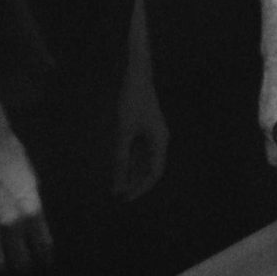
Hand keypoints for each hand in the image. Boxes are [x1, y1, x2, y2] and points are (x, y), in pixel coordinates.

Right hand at [0, 130, 53, 275]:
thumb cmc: (13, 157)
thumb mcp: (31, 181)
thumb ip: (31, 205)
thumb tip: (32, 222)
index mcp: (31, 209)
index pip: (42, 244)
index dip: (45, 256)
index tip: (46, 262)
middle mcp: (11, 222)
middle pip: (19, 259)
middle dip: (23, 266)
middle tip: (25, 266)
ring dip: (1, 265)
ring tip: (4, 265)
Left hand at [112, 70, 168, 202]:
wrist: (136, 77)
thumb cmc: (131, 103)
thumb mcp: (123, 133)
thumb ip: (120, 160)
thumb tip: (117, 187)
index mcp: (159, 141)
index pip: (154, 173)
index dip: (140, 188)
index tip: (125, 198)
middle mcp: (159, 139)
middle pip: (150, 169)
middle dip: (135, 183)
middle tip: (119, 196)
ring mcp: (152, 134)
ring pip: (144, 161)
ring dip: (132, 174)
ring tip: (117, 186)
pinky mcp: (144, 128)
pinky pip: (139, 151)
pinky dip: (130, 162)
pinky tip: (118, 169)